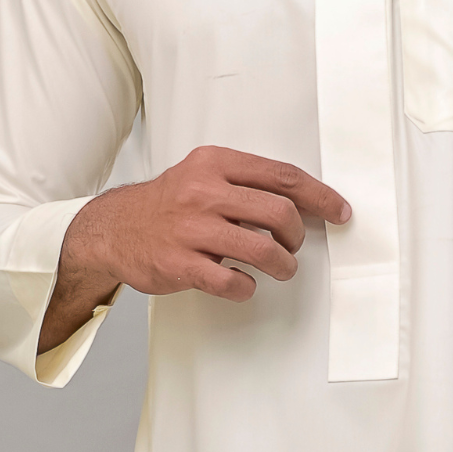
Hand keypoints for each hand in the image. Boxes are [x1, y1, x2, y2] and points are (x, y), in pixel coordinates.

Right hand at [38, 148, 350, 353]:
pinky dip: (247, 287)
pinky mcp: (181, 264)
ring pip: (262, 250)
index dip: (319, 196)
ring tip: (280, 269)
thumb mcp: (202, 174)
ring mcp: (191, 229)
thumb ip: (244, 182)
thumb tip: (300, 200)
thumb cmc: (167, 204)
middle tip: (293, 246)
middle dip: (297, 237)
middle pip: (279, 213)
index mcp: (215, 164)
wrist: (113, 229)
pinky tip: (243, 284)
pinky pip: (232, 281)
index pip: (283, 176)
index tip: (338, 211)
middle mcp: (204, 192)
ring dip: (283, 265)